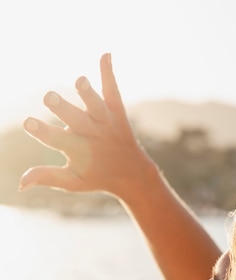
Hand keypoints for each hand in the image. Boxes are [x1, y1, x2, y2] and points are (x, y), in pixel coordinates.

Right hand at [19, 54, 152, 198]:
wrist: (132, 173)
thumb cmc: (96, 177)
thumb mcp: (73, 182)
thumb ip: (47, 177)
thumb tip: (20, 184)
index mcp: (79, 151)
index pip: (57, 140)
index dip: (42, 132)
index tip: (27, 122)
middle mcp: (93, 135)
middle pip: (76, 120)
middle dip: (63, 109)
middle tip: (49, 97)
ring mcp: (105, 121)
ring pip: (96, 105)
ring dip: (88, 94)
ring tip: (81, 81)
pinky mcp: (115, 111)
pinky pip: (112, 91)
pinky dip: (109, 73)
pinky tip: (106, 54)